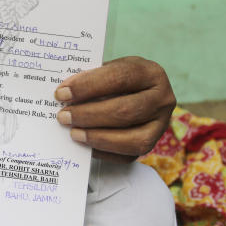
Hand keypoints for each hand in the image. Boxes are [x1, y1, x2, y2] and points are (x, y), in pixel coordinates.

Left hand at [54, 56, 175, 160]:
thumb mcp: (109, 70)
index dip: (89, 86)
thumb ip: (91, 79)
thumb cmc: (118, 79)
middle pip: (126, 110)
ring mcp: (161, 125)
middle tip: (64, 116)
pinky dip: (104, 152)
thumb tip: (65, 95)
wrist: (139, 93)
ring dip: (98, 137)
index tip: (62, 93)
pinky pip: (128, 155)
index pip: (120, 77)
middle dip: (90, 115)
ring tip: (73, 133)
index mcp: (150, 73)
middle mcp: (163, 99)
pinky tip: (85, 146)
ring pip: (132, 139)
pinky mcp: (152, 145)